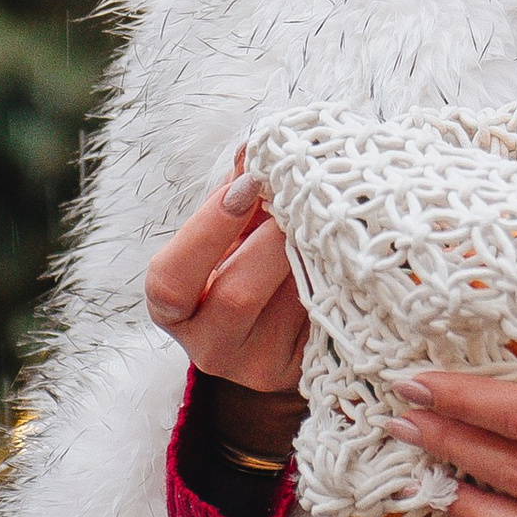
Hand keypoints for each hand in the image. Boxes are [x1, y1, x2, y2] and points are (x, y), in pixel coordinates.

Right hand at [145, 153, 309, 455]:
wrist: (275, 326)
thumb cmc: (243, 262)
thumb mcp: (231, 227)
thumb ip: (238, 187)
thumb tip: (256, 145)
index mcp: (174, 306)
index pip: (170, 279)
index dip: (210, 228)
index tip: (250, 183)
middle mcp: (209, 347)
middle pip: (236, 296)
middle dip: (273, 239)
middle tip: (301, 199)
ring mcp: (259, 366)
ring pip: (288, 307)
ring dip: (310, 254)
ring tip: (326, 221)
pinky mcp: (304, 371)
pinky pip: (325, 319)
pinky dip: (338, 276)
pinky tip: (347, 251)